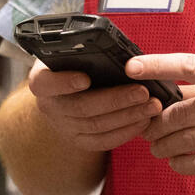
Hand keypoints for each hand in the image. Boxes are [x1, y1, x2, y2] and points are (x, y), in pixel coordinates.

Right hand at [24, 62, 161, 153]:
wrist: (65, 94)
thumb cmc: (75, 66)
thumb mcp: (73, 54)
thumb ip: (87, 53)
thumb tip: (120, 54)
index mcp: (42, 80)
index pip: (45, 83)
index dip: (64, 82)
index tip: (85, 78)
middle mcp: (49, 106)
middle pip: (81, 107)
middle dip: (115, 100)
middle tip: (142, 92)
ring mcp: (63, 126)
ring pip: (96, 126)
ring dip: (127, 116)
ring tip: (152, 106)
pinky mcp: (79, 141)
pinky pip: (103, 141)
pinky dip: (126, 132)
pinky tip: (144, 121)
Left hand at [127, 54, 194, 176]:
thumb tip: (174, 92)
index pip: (190, 66)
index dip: (157, 65)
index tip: (132, 67)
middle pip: (181, 112)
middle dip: (157, 123)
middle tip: (147, 128)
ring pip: (187, 140)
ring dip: (165, 146)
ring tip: (157, 147)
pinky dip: (181, 164)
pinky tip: (176, 162)